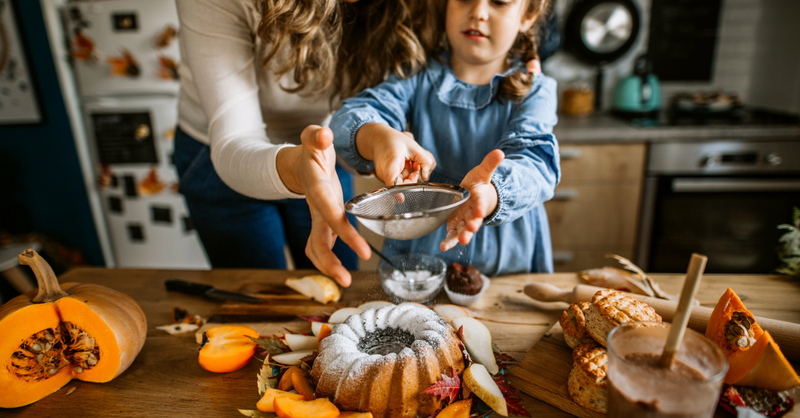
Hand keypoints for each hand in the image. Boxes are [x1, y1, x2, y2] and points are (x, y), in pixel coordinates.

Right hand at [278, 125, 370, 285]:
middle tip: (346, 280)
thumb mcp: (312, 137)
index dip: (344, 231)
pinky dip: (328, 260)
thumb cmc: (311, 149)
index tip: (362, 249)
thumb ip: (316, 135)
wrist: (298, 161)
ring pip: (317, 247)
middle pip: (318, 239)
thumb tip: (323, 134)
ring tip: (345, 281)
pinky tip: (341, 271)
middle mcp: (316, 207)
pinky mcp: (323, 221)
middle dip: (329, 261)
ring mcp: (318, 216)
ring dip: (328, 266)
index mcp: (317, 189)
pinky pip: (322, 245)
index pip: (330, 213)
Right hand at [356, 124, 435, 186]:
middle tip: (415, 169)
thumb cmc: (394, 141)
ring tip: (409, 163)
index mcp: (392, 160)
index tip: (402, 198)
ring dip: (408, 176)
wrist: (378, 138)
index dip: (397, 190)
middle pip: (398, 184)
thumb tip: (426, 176)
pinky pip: (396, 180)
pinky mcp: (383, 177)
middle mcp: (384, 170)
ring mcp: (382, 175)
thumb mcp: (414, 146)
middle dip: (411, 180)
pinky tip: (404, 165)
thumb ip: (425, 161)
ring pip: (399, 183)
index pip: (392, 179)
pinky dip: (403, 175)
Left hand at [440, 150, 504, 251]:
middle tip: (472, 228)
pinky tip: (443, 247)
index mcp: (479, 199)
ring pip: (463, 230)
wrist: (474, 197)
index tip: (480, 210)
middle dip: (473, 224)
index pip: (481, 203)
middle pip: (473, 220)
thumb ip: (489, 164)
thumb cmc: (478, 184)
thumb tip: (500, 152)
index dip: (480, 207)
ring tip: (462, 241)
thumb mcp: (482, 173)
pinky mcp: (455, 226)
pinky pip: (452, 235)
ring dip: (462, 236)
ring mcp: (464, 221)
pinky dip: (448, 242)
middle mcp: (472, 213)